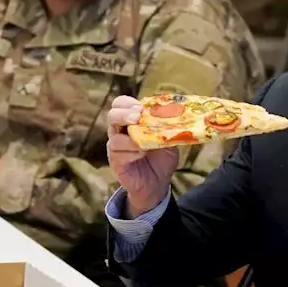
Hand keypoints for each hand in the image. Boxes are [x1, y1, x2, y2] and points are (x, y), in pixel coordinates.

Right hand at [105, 95, 179, 216]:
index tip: (141, 107)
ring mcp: (116, 146)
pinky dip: (131, 152)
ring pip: (114, 136)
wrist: (158, 183)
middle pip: (112, 114)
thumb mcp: (169, 140)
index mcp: (132, 121)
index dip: (128, 103)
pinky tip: (141, 155)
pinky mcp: (115, 161)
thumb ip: (168, 128)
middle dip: (124, 114)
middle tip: (138, 117)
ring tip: (145, 144)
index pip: (121, 104)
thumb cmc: (161, 159)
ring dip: (131, 138)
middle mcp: (120, 131)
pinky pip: (118, 153)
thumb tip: (175, 114)